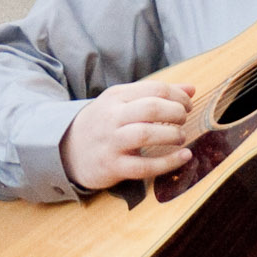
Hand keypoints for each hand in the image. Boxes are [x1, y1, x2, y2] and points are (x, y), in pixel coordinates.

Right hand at [58, 80, 196, 190]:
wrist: (65, 150)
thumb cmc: (103, 124)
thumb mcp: (122, 102)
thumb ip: (156, 94)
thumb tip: (191, 89)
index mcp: (116, 96)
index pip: (154, 89)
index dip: (178, 96)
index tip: (187, 104)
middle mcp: (113, 117)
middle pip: (151, 108)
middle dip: (176, 112)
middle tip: (183, 119)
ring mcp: (111, 142)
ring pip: (146, 134)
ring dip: (172, 134)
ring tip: (180, 137)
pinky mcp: (113, 167)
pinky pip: (144, 166)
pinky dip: (169, 162)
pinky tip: (184, 156)